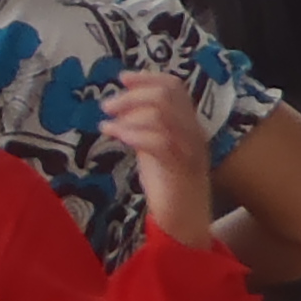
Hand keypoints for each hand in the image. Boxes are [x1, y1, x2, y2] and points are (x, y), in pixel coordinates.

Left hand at [105, 72, 214, 250]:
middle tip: (108, 106)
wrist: (186, 223)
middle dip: (132, 95)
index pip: (175, 87)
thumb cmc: (169, 186)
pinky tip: (115, 136)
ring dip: (128, 113)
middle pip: (166, 95)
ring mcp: (189, 150)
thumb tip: (123, 107)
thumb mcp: (156, 149)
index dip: (148, 78)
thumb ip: (146, 126)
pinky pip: (158, 141)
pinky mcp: (179, 168)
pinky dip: (132, 133)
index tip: (122, 78)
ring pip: (161, 114)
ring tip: (107, 124)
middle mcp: (193, 133)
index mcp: (189, 124)